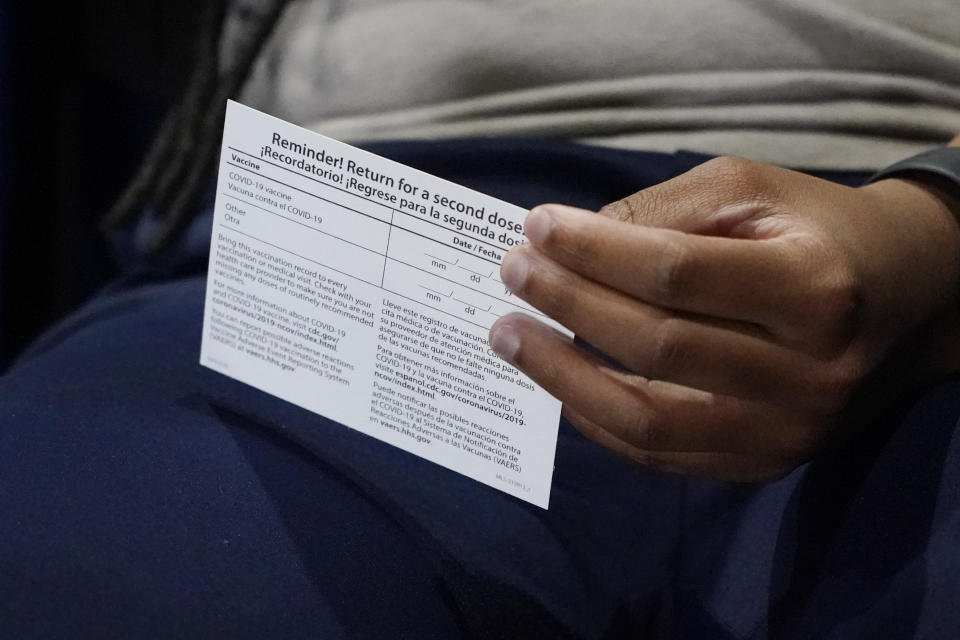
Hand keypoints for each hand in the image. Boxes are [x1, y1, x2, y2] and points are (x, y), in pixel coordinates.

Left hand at [488, 155, 959, 480]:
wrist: (901, 300)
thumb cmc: (817, 231)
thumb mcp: (750, 190)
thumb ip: (660, 213)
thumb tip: (566, 246)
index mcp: (814, 289)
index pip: (675, 273)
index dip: (594, 250)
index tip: (535, 225)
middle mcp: (806, 374)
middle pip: (655, 346)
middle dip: (567, 304)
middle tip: (512, 272)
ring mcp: (785, 432)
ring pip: (646, 419)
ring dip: (561, 376)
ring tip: (508, 335)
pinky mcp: (762, 464)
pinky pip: (657, 455)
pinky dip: (594, 417)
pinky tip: (556, 379)